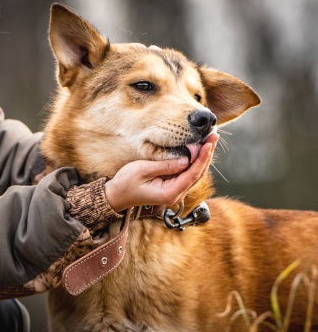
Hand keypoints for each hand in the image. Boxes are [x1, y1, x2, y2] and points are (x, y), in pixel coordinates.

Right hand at [104, 134, 218, 211]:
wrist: (117, 195)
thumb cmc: (126, 183)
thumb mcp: (143, 170)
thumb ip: (165, 165)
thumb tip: (186, 159)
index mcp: (170, 193)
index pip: (192, 174)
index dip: (202, 157)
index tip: (209, 143)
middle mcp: (176, 195)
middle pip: (198, 174)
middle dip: (207, 154)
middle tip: (214, 136)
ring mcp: (175, 192)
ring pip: (194, 174)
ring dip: (203, 157)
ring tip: (210, 140)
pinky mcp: (172, 187)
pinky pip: (187, 174)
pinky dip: (194, 161)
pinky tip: (198, 150)